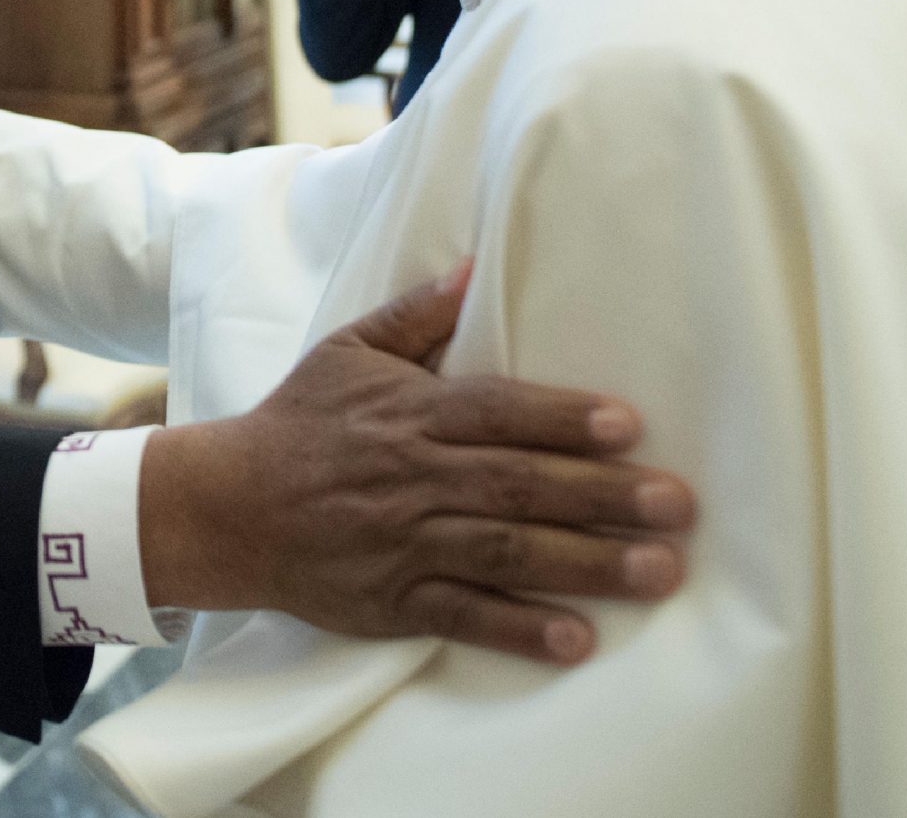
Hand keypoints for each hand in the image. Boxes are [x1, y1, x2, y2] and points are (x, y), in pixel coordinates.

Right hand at [138, 261, 695, 664]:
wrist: (228, 507)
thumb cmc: (299, 422)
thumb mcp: (348, 350)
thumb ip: (416, 314)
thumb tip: (473, 267)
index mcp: (410, 414)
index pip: (497, 412)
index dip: (563, 418)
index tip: (629, 425)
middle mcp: (414, 478)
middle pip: (518, 486)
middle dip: (603, 495)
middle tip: (677, 505)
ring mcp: (404, 543)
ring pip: (506, 553)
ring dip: (586, 563)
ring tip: (658, 572)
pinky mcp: (394, 601)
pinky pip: (464, 616)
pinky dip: (519, 629)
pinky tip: (577, 640)